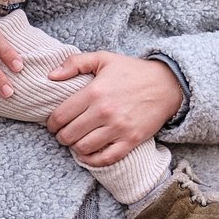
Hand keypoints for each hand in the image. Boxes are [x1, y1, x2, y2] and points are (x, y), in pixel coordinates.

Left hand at [46, 52, 183, 166]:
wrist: (166, 84)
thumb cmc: (132, 71)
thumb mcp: (103, 58)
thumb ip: (75, 62)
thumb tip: (51, 76)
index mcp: (93, 92)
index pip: (60, 116)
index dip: (51, 123)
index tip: (53, 124)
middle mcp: (104, 112)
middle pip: (69, 135)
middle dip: (61, 137)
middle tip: (63, 134)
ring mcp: (118, 128)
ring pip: (83, 148)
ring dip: (75, 148)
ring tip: (76, 142)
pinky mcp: (131, 140)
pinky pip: (106, 159)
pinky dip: (92, 161)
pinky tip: (88, 155)